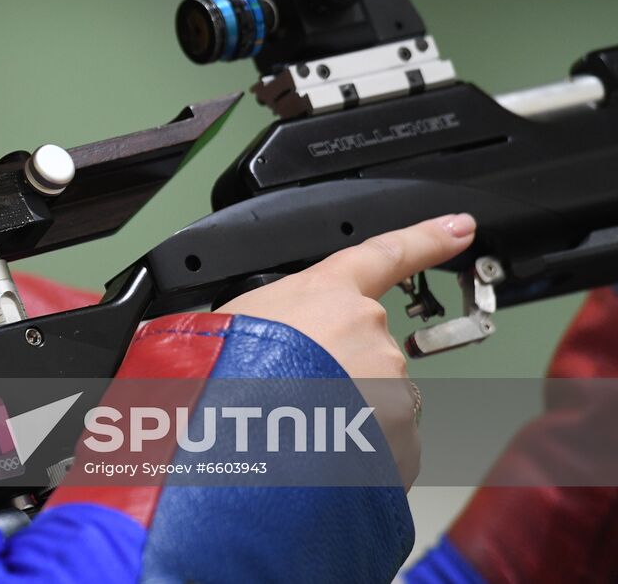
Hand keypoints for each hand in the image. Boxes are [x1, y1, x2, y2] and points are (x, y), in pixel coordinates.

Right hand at [216, 212, 476, 486]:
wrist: (240, 444)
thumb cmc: (226, 379)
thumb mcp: (236, 321)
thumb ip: (278, 317)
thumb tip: (275, 335)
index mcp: (326, 293)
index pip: (385, 254)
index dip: (426, 238)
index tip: (458, 228)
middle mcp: (368, 331)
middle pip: (366, 346)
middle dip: (340, 370)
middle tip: (292, 393)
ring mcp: (390, 384)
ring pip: (377, 398)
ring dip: (347, 415)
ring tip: (299, 430)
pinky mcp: (402, 437)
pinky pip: (386, 443)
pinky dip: (360, 453)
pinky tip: (322, 457)